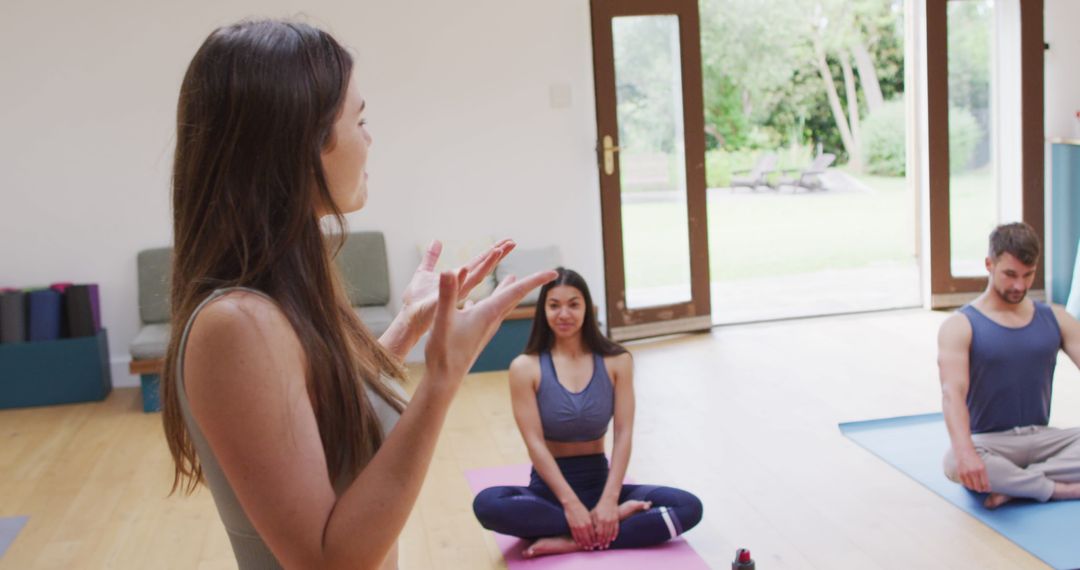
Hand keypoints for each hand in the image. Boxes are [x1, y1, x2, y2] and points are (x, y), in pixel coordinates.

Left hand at [400, 239, 515, 336]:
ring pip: (475, 276)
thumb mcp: (424, 272)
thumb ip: (431, 257)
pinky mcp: (444, 301)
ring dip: (486, 264)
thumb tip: (436, 241)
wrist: (408, 317)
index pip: (479, 262)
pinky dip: (460, 278)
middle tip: (513, 242)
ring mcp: (455, 293)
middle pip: (483, 267)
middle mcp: (461, 285)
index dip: (492, 252)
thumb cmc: (416, 300)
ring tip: (498, 250)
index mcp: (458, 278)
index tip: (506, 241)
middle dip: (498, 255)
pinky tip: (464, 269)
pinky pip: (455, 289)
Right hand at [424, 266, 556, 384]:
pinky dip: (486, 303)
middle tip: (546, 274)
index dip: (536, 279)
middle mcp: (491, 320)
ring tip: (512, 279)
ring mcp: (484, 328)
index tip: (555, 273)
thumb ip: (447, 294)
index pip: (517, 291)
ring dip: (508, 290)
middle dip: (529, 282)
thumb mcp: (442, 319)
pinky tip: (472, 303)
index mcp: (488, 313)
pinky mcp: (476, 334)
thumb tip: (447, 270)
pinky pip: (485, 314)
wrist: (445, 380)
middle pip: (514, 297)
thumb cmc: (444, 352)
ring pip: (501, 304)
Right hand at [563, 501, 597, 549]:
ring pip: (581, 538)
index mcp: (589, 522)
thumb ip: (591, 523)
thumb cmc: (581, 509)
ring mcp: (577, 527)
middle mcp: (583, 526)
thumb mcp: (588, 515)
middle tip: (591, 548)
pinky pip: (575, 536)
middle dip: (590, 544)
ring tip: (586, 547)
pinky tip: (579, 543)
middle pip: (587, 538)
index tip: (596, 544)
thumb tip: (595, 530)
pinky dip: (577, 541)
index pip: (593, 534)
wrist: (572, 504)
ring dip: (584, 544)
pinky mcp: (572, 527)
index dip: (595, 540)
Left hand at [590, 499, 618, 548]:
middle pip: (605, 534)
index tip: (596, 545)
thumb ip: (593, 522)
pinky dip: (614, 535)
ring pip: (611, 533)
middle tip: (602, 547)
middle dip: (603, 542)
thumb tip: (592, 533)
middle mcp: (607, 521)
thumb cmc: (599, 507)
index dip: (598, 539)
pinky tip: (613, 539)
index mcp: (600, 519)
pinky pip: (616, 529)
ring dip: (608, 540)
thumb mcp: (593, 514)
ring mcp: (612, 520)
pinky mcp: (617, 519)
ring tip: (606, 545)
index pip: (599, 532)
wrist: (609, 500)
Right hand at [956, 449, 989, 492]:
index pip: (985, 484)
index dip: (987, 489)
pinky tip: (970, 484)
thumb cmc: (975, 459)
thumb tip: (986, 486)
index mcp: (981, 469)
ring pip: (971, 487)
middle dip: (981, 490)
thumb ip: (984, 475)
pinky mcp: (960, 473)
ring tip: (976, 487)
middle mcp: (973, 472)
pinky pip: (965, 484)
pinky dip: (968, 485)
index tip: (987, 490)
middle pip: (978, 487)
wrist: (964, 451)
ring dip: (974, 488)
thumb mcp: (983, 465)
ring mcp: (966, 473)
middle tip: (982, 489)